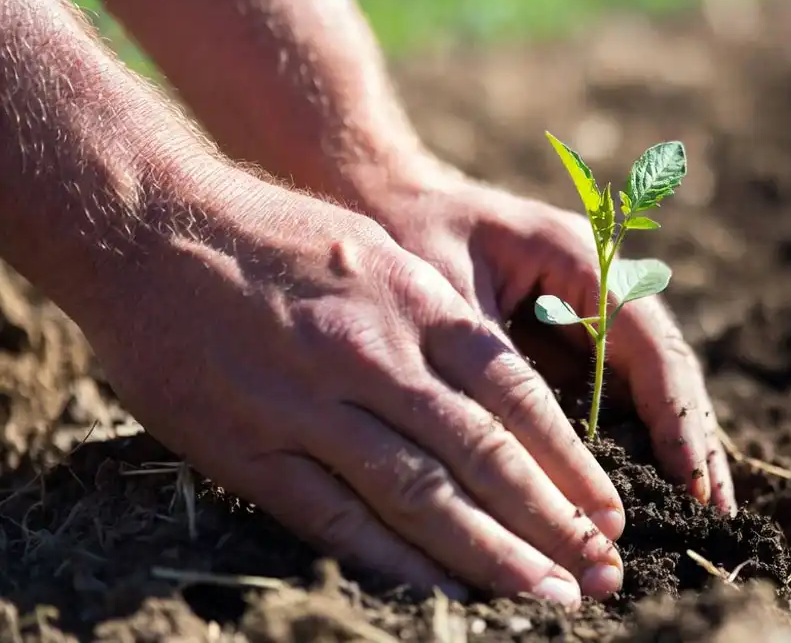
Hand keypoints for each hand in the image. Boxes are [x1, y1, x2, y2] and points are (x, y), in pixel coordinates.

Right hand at [78, 168, 625, 606]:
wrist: (151, 224)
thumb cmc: (275, 232)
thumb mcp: (379, 252)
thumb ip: (439, 320)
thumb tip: (505, 389)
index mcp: (415, 305)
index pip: (517, 399)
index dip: (570, 464)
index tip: (609, 513)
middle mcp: (375, 357)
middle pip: (483, 456)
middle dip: (551, 523)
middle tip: (600, 575)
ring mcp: (311, 405)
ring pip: (420, 495)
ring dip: (490, 554)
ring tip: (545, 596)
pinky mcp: (250, 446)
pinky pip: (335, 517)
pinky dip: (395, 561)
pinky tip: (443, 591)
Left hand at [342, 157, 736, 514]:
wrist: (378, 201)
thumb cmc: (408, 235)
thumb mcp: (448, 298)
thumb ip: (497, 369)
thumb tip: (539, 460)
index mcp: (583, 261)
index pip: (651, 347)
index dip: (677, 418)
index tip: (693, 484)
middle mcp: (600, 288)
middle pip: (665, 370)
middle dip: (692, 442)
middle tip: (718, 518)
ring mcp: (587, 315)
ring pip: (646, 388)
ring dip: (670, 449)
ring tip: (698, 520)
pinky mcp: (566, 343)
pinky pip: (609, 397)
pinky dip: (627, 444)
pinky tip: (638, 495)